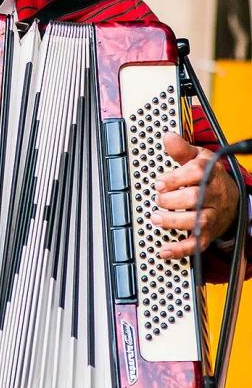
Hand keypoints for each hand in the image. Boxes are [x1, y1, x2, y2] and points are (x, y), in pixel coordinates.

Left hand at [152, 132, 238, 259]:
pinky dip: (180, 250)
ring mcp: (211, 216)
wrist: (231, 197)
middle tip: (158, 199)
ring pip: (197, 222)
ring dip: (174, 222)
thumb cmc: (209, 176)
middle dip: (174, 200)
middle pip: (196, 198)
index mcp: (209, 174)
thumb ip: (181, 150)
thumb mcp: (198, 158)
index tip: (159, 183)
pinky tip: (164, 250)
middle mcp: (213, 195)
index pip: (196, 173)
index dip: (176, 179)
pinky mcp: (207, 234)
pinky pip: (197, 245)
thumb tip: (168, 137)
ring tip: (156, 218)